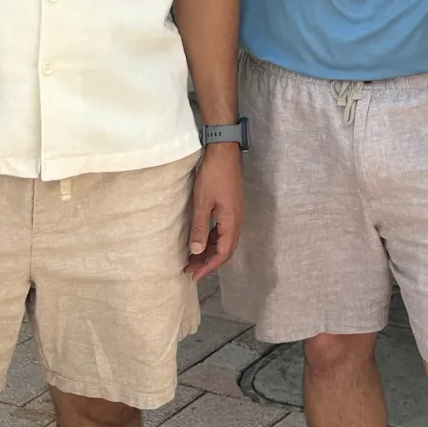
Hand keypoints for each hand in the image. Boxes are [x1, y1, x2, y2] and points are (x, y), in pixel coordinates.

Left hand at [186, 143, 242, 277]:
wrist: (223, 151)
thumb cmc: (213, 175)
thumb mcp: (202, 202)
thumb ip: (199, 227)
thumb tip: (196, 252)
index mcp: (231, 221)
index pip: (223, 253)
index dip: (209, 266)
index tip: (194, 275)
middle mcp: (236, 220)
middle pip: (225, 249)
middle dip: (208, 262)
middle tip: (190, 270)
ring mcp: (234, 213)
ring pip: (224, 240)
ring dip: (209, 251)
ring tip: (192, 259)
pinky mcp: (230, 207)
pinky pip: (222, 230)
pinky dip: (211, 240)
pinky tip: (200, 241)